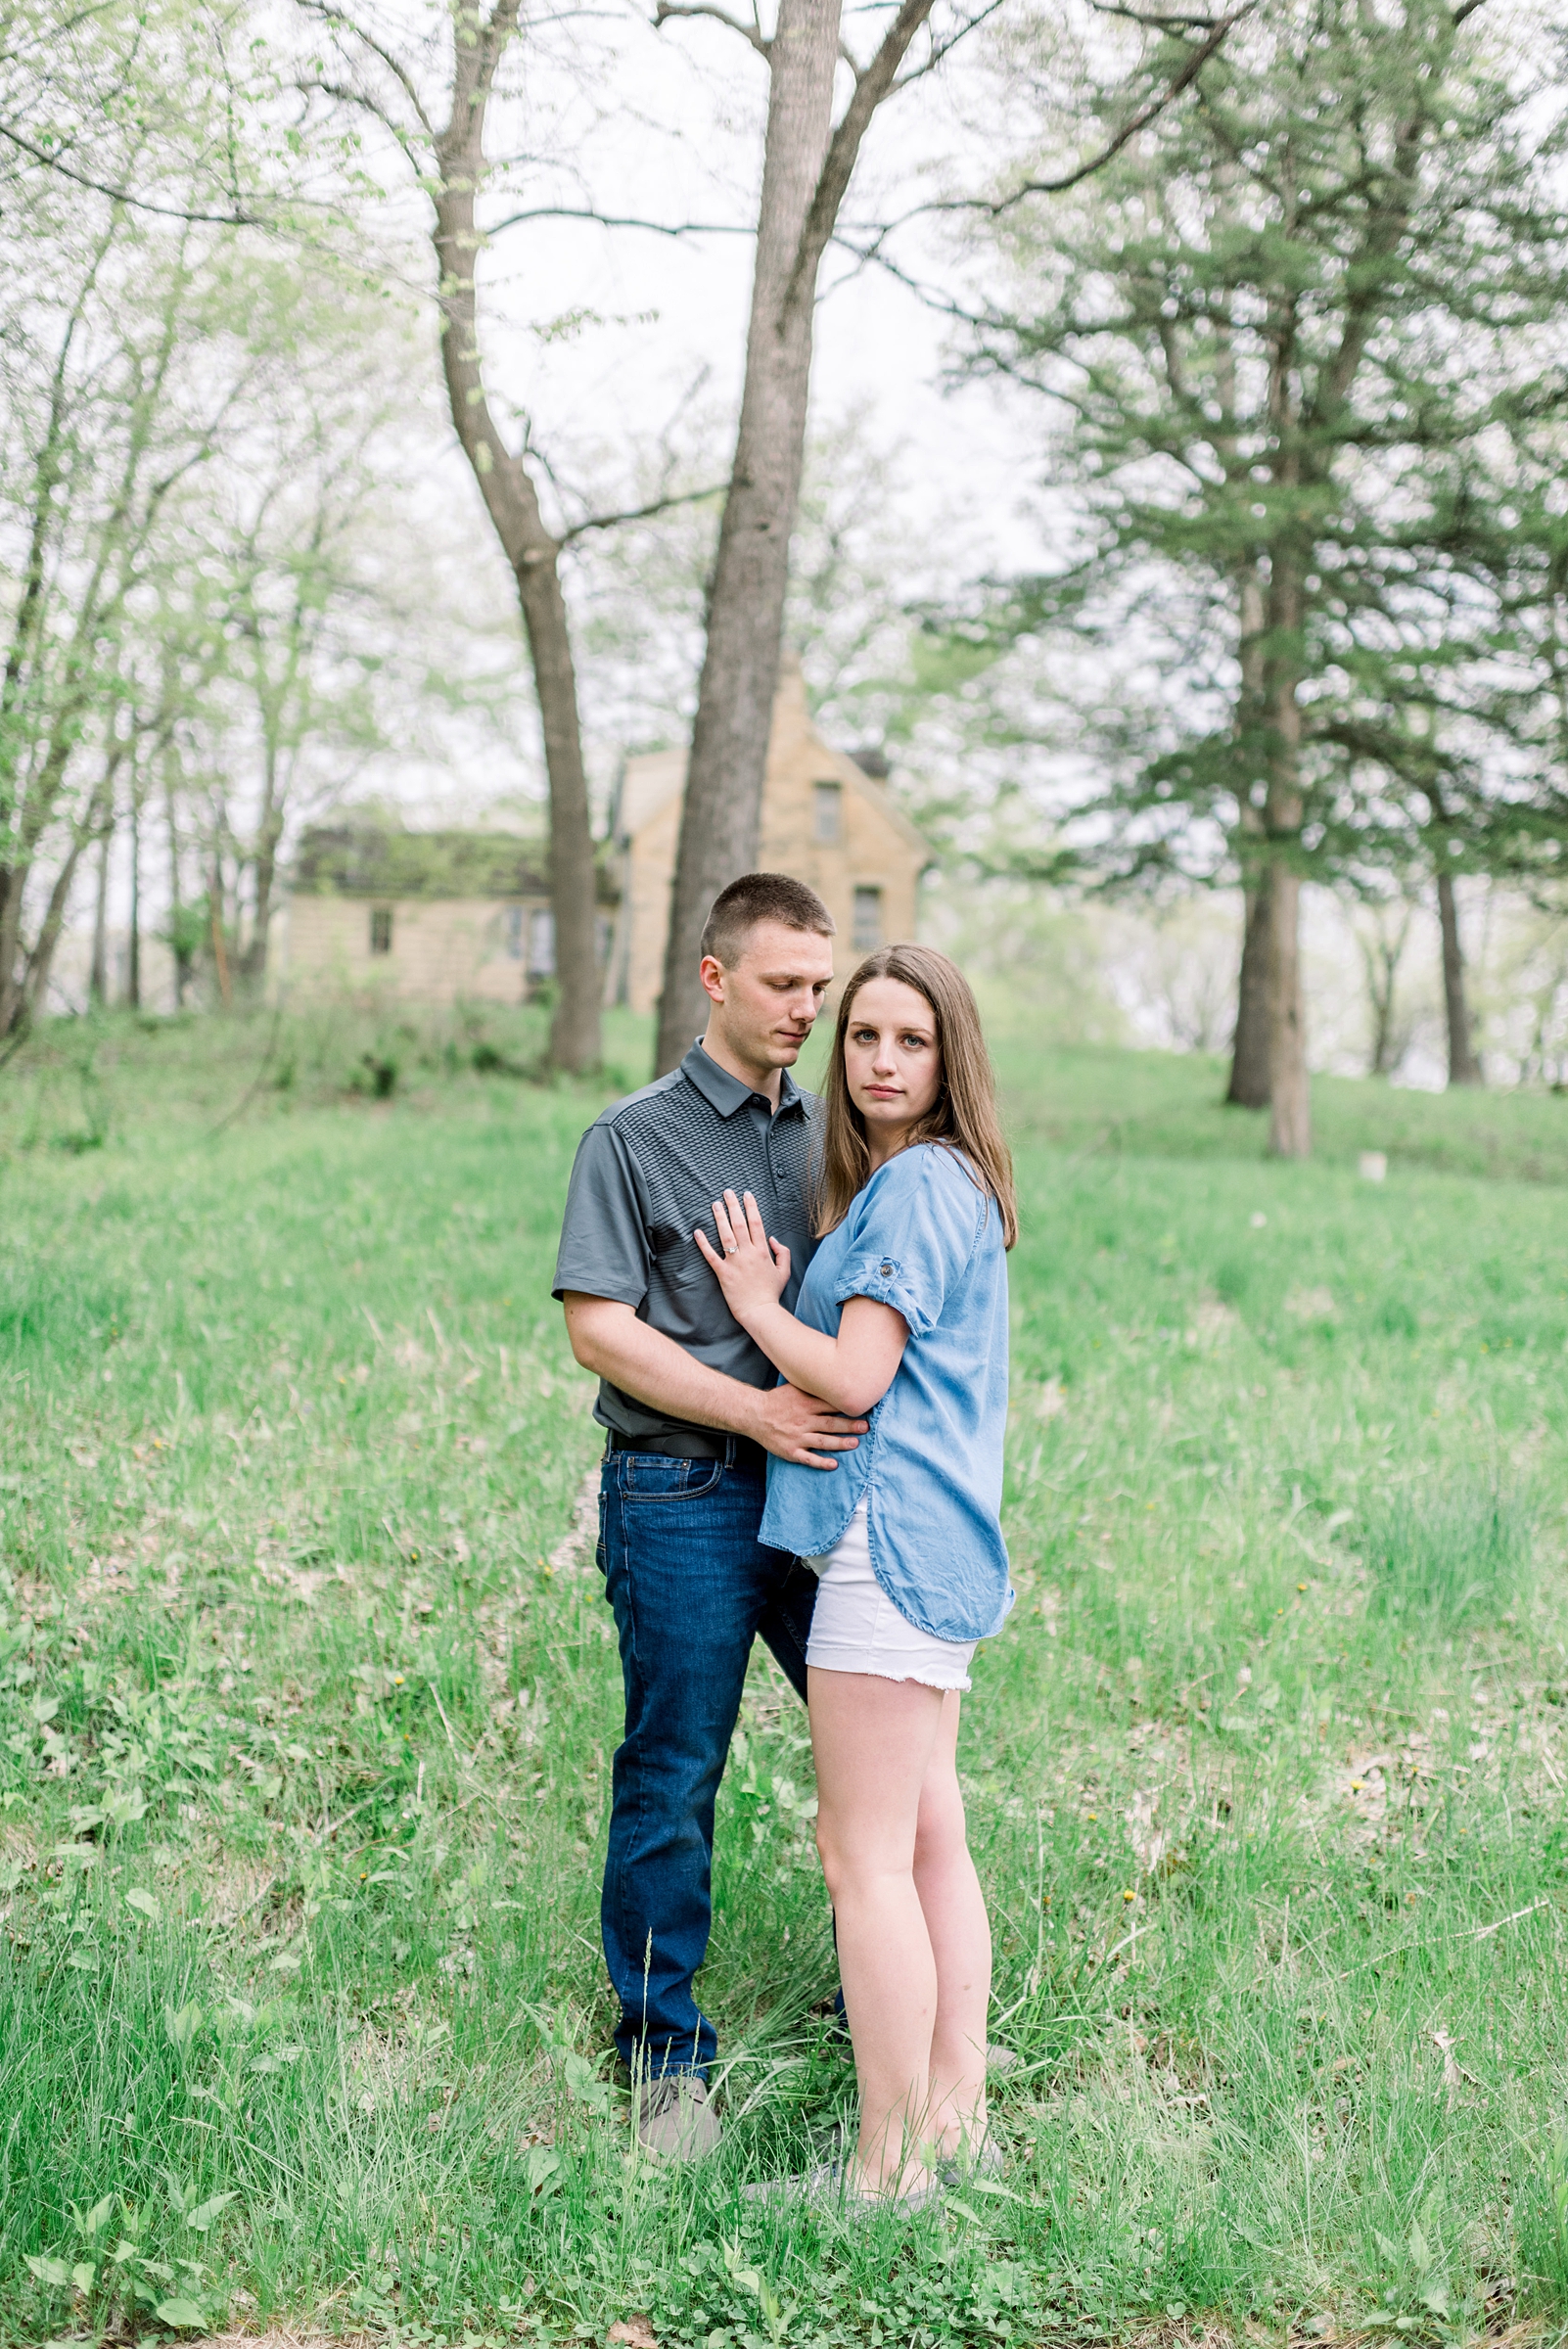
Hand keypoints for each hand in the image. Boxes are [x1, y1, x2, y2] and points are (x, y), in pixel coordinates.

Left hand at [694, 1188, 790, 1323]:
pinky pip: (711, 1256)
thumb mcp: (784, 1271)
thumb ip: (782, 1252)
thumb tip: (772, 1238)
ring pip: (726, 1235)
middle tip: (727, 1192)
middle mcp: (748, 1253)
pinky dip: (703, 1243)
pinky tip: (697, 1231)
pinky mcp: (723, 1273)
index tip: (747, 1195)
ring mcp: (735, 1263)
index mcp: (762, 1251)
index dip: (751, 1207)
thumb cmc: (771, 1292)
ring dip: (720, 1218)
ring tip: (715, 1205)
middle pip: (739, 1224)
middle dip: (733, 1206)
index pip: (756, 1223)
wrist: (760, 1311)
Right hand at [749, 1383, 866, 1469]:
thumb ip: (813, 1388)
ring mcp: (797, 1437)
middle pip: (830, 1424)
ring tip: (855, 1444)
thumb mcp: (795, 1388)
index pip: (831, 1406)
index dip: (847, 1408)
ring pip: (822, 1441)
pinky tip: (833, 1465)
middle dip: (849, 1426)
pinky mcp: (791, 1451)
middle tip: (866, 1427)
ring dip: (840, 1443)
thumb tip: (834, 1379)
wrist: (754, 1414)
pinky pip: (808, 1458)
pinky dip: (821, 1462)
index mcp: (806, 1404)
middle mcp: (803, 1420)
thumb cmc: (778, 1400)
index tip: (863, 1408)